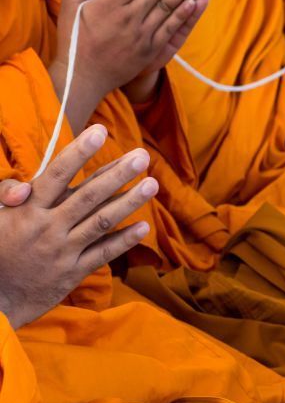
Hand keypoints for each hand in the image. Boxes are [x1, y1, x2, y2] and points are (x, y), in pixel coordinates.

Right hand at [0, 126, 155, 329]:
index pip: (57, 173)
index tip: (100, 131)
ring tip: (152, 184)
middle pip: (89, 195)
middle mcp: (48, 227)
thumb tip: (24, 187)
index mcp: (27, 209)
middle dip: (117, 173)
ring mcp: (63, 250)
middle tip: (142, 155)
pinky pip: (103, 253)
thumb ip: (7, 195)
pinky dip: (124, 240)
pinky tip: (144, 227)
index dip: (79, 151)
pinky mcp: (73, 272)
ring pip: (102, 222)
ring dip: (129, 202)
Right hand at [49, 0, 208, 126]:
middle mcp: (128, 18)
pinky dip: (184, 15)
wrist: (83, 77)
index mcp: (109, 4)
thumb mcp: (68, 6)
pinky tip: (195, 2)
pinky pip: (171, 29)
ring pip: (167, 8)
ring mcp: (142, 35)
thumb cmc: (74, 38)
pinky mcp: (150, 51)